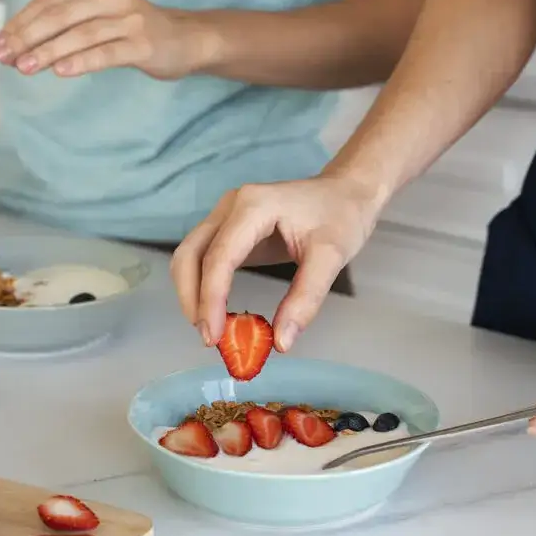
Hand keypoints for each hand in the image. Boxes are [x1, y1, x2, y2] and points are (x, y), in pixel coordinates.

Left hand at [0, 0, 209, 79]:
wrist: (185, 39)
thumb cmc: (132, 31)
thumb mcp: (97, 17)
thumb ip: (64, 25)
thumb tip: (16, 45)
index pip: (48, 1)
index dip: (20, 23)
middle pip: (59, 15)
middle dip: (27, 37)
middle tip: (4, 56)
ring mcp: (129, 19)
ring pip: (80, 34)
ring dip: (48, 52)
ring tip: (24, 68)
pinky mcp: (143, 43)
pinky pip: (107, 52)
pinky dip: (81, 61)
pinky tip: (60, 72)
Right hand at [171, 174, 382, 351]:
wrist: (345, 192)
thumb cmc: (341, 217)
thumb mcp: (332, 257)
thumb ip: (306, 298)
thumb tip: (281, 343)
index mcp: (254, 206)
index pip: (219, 256)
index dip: (211, 299)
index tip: (214, 337)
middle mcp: (231, 206)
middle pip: (190, 254)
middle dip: (192, 298)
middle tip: (209, 338)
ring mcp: (225, 215)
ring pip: (189, 256)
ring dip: (192, 294)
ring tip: (212, 329)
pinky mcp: (228, 228)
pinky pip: (203, 258)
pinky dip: (203, 287)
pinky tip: (218, 312)